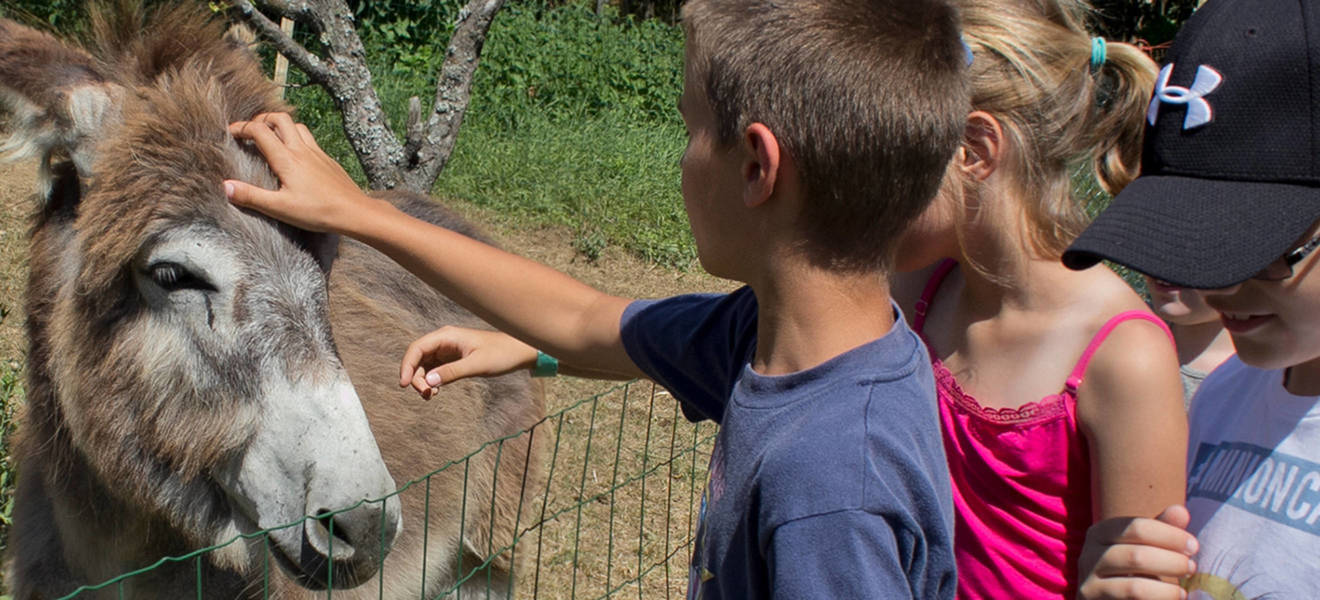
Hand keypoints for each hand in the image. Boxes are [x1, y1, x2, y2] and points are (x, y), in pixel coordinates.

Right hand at [223, 112, 381, 233]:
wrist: (355, 212)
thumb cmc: (318, 212)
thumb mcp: (280, 208)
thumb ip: (252, 196)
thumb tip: (225, 186)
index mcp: (287, 159)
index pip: (259, 131)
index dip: (241, 127)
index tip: (229, 133)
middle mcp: (302, 150)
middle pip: (279, 118)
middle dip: (261, 119)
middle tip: (250, 131)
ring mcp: (317, 153)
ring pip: (297, 126)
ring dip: (280, 125)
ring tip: (270, 138)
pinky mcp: (327, 160)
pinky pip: (310, 139)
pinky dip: (296, 137)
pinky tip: (295, 153)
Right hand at [399, 326, 539, 398]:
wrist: (518, 352)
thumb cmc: (501, 354)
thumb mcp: (476, 365)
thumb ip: (452, 372)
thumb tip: (428, 382)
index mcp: (447, 336)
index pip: (417, 348)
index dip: (406, 365)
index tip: (404, 384)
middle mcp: (444, 341)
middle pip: (418, 358)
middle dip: (416, 377)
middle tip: (425, 395)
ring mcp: (447, 351)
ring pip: (424, 366)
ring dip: (423, 381)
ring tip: (431, 396)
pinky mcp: (452, 360)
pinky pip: (434, 370)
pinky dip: (432, 382)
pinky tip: (436, 392)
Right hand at [1077, 505, 1197, 598]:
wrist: (1109, 599)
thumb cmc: (1132, 571)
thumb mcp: (1146, 547)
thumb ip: (1162, 529)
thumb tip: (1181, 511)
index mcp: (1100, 533)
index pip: (1136, 527)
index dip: (1169, 535)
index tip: (1193, 546)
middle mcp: (1088, 556)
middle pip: (1136, 556)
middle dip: (1171, 562)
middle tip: (1192, 568)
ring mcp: (1089, 584)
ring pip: (1135, 586)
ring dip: (1168, 589)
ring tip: (1184, 590)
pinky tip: (1174, 597)